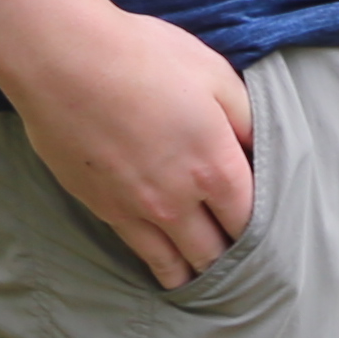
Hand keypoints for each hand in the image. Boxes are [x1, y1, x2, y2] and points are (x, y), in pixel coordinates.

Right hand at [0, 0, 255, 285]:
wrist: (65, 63)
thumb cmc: (145, 57)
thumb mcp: (213, 74)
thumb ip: (245, 116)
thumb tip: (261, 147)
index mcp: (215, 165)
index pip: (251, 218)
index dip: (263, 227)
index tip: (272, 231)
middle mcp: (180, 200)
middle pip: (216, 250)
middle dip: (233, 257)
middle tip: (246, 264)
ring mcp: (138, 211)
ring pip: (176, 262)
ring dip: (197, 272)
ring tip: (208, 280)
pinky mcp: (104, 210)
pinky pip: (140, 252)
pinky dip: (159, 265)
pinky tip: (166, 270)